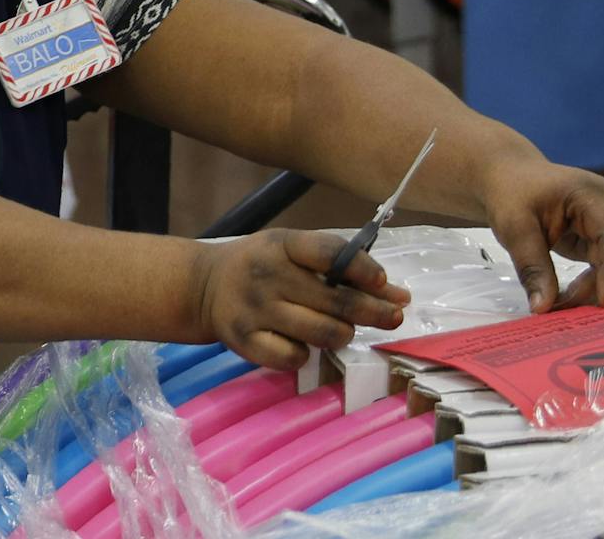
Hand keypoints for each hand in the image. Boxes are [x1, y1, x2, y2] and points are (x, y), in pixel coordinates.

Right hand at [195, 230, 410, 369]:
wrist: (203, 286)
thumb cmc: (262, 264)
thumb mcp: (293, 251)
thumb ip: (342, 268)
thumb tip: (400, 295)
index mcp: (282, 245)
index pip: (328, 253)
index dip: (361, 268)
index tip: (382, 282)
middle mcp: (268, 275)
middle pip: (335, 300)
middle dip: (374, 311)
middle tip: (394, 317)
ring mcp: (255, 310)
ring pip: (322, 332)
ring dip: (343, 334)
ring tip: (345, 330)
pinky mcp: (245, 341)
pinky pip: (293, 358)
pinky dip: (306, 354)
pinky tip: (304, 344)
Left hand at [483, 157, 603, 311]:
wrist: (510, 180)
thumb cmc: (511, 194)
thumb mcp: (513, 228)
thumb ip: (530, 267)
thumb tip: (542, 307)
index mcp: (594, 195)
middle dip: (602, 289)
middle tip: (566, 308)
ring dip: (602, 292)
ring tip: (564, 302)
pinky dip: (598, 287)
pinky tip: (571, 295)